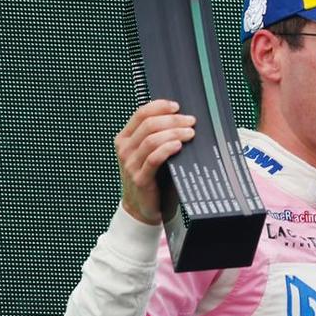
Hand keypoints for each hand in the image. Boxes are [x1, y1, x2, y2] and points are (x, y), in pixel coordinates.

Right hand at [114, 99, 195, 224]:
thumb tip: (181, 120)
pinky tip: (179, 145)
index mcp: (125, 138)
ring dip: (174, 133)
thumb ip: (157, 137)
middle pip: (149, 124)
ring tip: (190, 133)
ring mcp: (130, 164)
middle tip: (191, 121)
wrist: (141, 208)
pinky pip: (154, 159)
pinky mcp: (140, 178)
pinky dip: (167, 149)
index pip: (140, 114)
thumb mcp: (149, 154)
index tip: (176, 106)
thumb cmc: (151, 178)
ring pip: (152, 139)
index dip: (159, 107)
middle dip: (172, 120)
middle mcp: (125, 149)